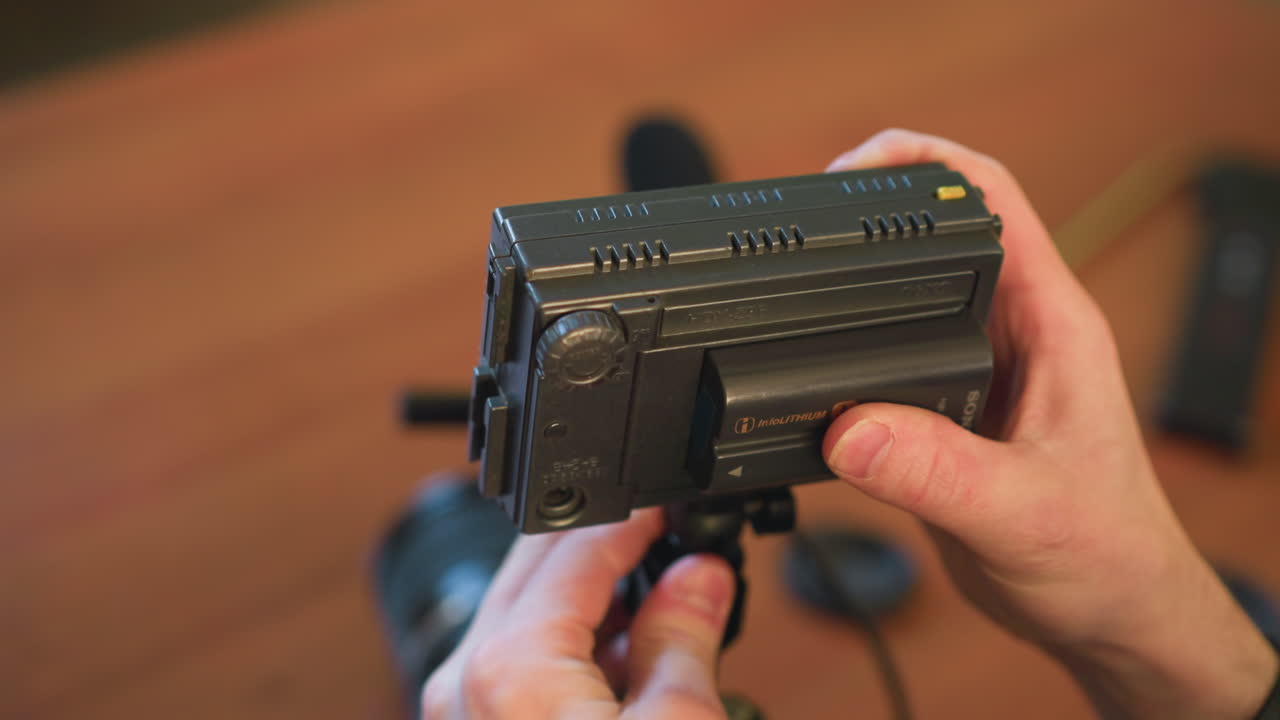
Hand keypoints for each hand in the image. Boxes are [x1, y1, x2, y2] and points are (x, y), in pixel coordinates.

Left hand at [421, 508, 733, 719]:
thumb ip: (684, 639)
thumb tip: (699, 578)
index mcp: (512, 664)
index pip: (579, 549)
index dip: (637, 518)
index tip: (674, 509)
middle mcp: (466, 680)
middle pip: (539, 568)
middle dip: (607, 546)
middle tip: (672, 543)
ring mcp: (460, 712)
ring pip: (527, 615)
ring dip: (592, 601)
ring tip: (664, 614)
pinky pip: (517, 666)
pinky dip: (570, 652)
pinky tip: (627, 669)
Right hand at [823, 129, 1276, 718]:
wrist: (1110, 614)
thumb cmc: (1105, 556)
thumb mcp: (1019, 513)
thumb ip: (933, 472)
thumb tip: (847, 427)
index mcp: (1050, 323)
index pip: (991, 197)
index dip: (920, 160)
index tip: (849, 171)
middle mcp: (1014, 333)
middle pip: (935, 235)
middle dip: (866, 218)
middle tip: (800, 232)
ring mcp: (978, 369)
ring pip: (903, 299)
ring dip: (850, 291)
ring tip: (788, 292)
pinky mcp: (949, 411)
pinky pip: (886, 360)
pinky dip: (842, 358)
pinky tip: (808, 379)